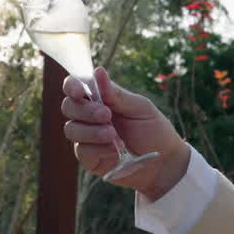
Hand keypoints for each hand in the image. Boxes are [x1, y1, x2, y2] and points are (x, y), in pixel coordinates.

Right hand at [61, 67, 189, 199]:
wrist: (164, 162)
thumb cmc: (154, 130)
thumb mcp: (139, 108)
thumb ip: (116, 94)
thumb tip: (98, 71)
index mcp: (100, 99)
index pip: (75, 87)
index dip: (72, 86)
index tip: (79, 91)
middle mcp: (89, 116)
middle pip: (69, 107)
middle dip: (86, 110)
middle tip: (107, 115)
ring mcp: (87, 138)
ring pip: (71, 129)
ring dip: (91, 131)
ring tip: (113, 135)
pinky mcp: (89, 158)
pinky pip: (82, 151)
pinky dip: (98, 150)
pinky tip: (115, 152)